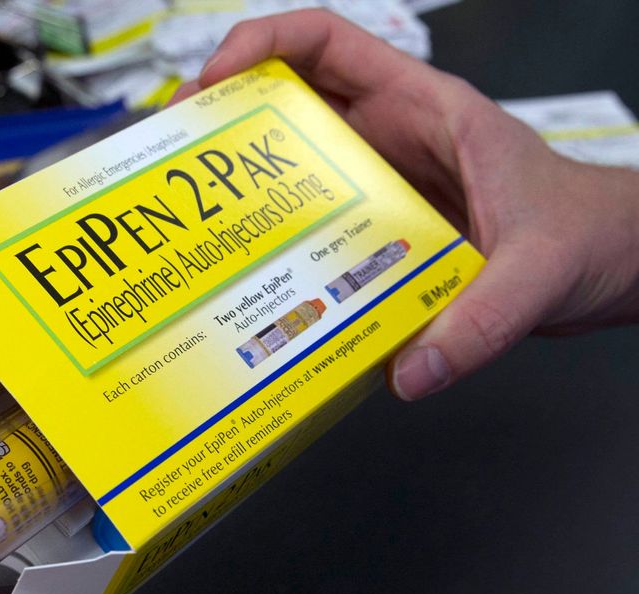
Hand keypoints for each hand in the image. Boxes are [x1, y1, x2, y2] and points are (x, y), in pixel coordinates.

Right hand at [175, 10, 638, 398]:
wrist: (618, 265)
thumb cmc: (594, 234)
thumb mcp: (542, 269)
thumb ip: (482, 321)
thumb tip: (410, 371)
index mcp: (426, 108)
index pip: (328, 43)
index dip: (262, 44)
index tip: (214, 81)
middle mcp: (393, 140)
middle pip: (291, 103)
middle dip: (227, 118)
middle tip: (178, 159)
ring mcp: (383, 186)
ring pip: (295, 167)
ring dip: (244, 186)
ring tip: (196, 222)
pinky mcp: (381, 233)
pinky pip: (317, 228)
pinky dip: (281, 244)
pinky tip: (254, 279)